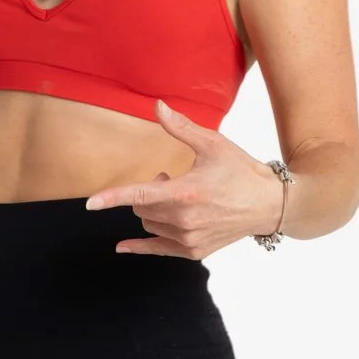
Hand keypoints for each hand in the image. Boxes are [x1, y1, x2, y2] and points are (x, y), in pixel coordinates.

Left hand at [86, 100, 287, 258]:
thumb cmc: (241, 171)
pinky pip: (157, 249)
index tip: (89, 204)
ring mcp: (189, 239)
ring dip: (153, 210)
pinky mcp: (194, 251)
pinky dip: (141, 245)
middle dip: (148, 192)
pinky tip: (123, 246)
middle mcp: (184, 220)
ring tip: (178, 198)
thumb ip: (180, 128)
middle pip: (142, 208)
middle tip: (170, 178)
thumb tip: (157, 106)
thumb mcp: (212, 144)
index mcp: (185, 193)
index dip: (112, 198)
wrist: (269, 204)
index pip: (139, 195)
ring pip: (149, 225)